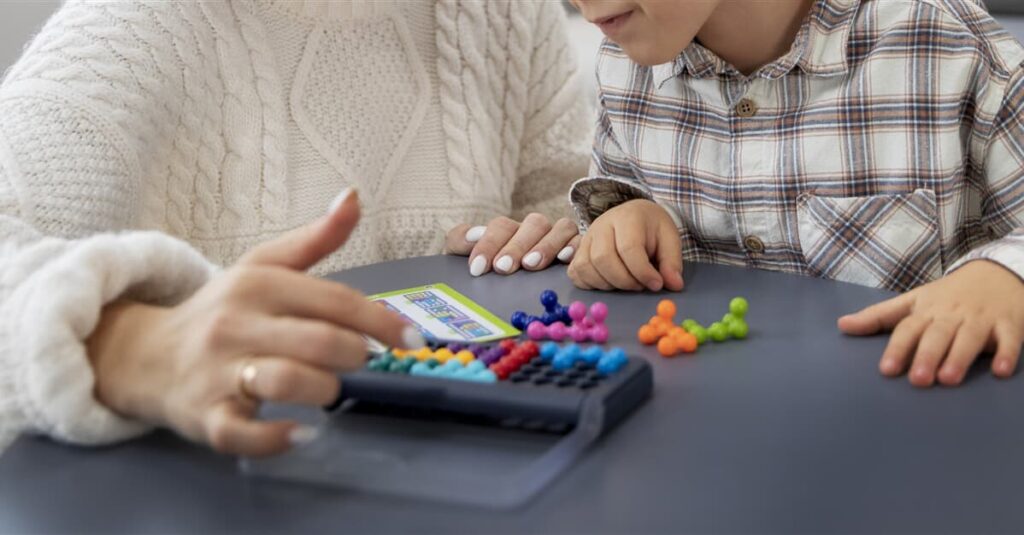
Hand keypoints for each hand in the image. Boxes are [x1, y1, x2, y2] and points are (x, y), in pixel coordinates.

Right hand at [86, 189, 421, 456]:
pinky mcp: (205, 416)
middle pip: (319, 342)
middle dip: (354, 355)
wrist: (144, 355)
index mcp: (259, 284)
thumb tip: (354, 196)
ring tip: (329, 390)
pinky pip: (244, 433)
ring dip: (325, 391)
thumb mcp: (263, 266)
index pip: (336, 301)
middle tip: (359, 362)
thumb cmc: (221, 311)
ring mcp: (218, 372)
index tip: (413, 339)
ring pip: (286, 381)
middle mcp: (236, 324)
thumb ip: (315, 239)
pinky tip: (302, 434)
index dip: (382, 322)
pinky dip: (277, 437)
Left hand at [445, 213, 579, 275]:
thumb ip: (460, 241)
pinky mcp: (579, 249)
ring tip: (531, 265)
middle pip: (534, 223)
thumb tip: (470, 237)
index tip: (478, 268)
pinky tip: (564, 259)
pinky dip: (574, 247)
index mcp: (510, 230)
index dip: (489, 244)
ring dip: (546, 245)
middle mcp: (536, 231)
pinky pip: (581, 241)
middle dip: (517, 245)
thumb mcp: (470, 257)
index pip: (502, 226)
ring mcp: (559, 238)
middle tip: (503, 268)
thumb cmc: (492, 273)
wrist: (505, 293)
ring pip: (561, 228)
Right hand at [567, 199, 683, 291]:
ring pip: (586, 267)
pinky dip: (590, 284)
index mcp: (627, 217)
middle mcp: (601, 225)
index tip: (657, 284)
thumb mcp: (670, 239)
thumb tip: (674, 285)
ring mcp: (586, 238)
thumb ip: (672, 262)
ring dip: (608, 284)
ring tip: (627, 283)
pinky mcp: (577, 251)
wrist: (633, 215)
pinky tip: (609, 283)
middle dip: (624, 281)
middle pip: (603, 259)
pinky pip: (575, 273)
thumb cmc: (652, 229)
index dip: (642, 272)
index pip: (629, 248)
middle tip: (640, 286)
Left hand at [838, 260, 1023, 386]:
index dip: (897, 348)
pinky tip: (1000, 371)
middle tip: (917, 380)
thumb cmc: (948, 295)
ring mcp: (981, 318)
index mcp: (927, 310)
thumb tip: (841, 325)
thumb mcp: (912, 301)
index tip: (886, 370)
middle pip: (937, 334)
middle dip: (926, 355)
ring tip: (947, 379)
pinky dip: (1007, 354)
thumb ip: (879, 316)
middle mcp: (952, 314)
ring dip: (959, 357)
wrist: (998, 272)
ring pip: (970, 337)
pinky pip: (1010, 338)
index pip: (908, 328)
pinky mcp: (1010, 323)